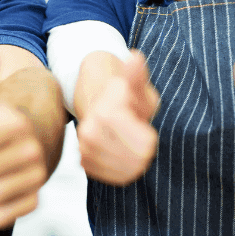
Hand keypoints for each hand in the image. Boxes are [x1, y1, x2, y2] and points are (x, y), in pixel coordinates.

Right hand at [77, 51, 159, 185]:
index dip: (149, 138)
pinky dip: (124, 169)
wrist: (97, 101)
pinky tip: (122, 154)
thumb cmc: (124, 93)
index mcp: (108, 113)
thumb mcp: (136, 81)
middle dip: (143, 150)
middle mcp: (91, 132)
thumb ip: (137, 74)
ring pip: (127, 173)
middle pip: (138, 161)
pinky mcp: (85, 162)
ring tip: (129, 143)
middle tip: (138, 135)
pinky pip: (115, 178)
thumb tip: (135, 58)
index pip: (145, 147)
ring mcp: (85, 148)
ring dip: (134, 160)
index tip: (143, 125)